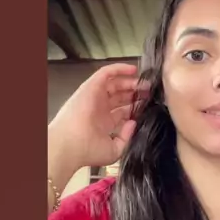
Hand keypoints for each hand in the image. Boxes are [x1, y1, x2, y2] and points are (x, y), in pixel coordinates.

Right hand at [48, 63, 147, 177]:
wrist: (70, 144)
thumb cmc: (88, 150)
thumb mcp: (114, 150)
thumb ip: (125, 137)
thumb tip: (133, 123)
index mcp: (103, 123)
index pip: (121, 112)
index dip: (134, 108)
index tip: (148, 106)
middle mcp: (99, 108)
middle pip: (119, 97)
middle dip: (134, 94)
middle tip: (148, 93)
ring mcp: (95, 97)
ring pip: (114, 84)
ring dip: (130, 82)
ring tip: (145, 83)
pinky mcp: (91, 86)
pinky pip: (106, 73)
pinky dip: (119, 69)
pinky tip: (133, 69)